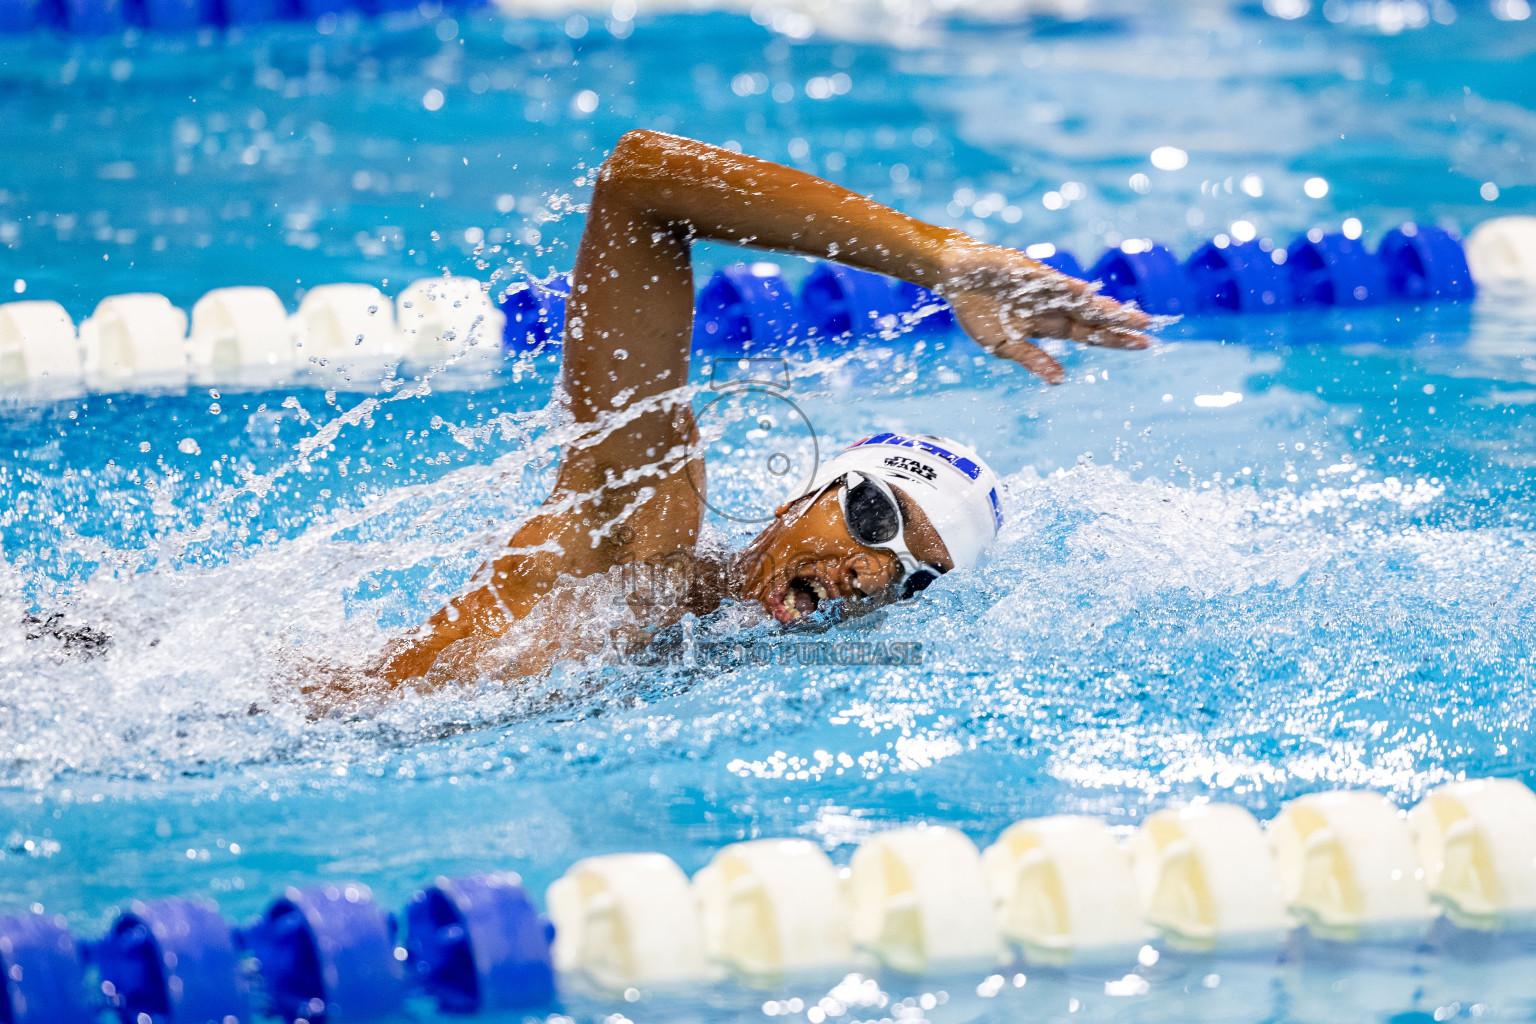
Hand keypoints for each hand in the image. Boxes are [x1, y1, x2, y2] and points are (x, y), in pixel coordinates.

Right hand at [937, 239, 1153, 383]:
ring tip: (1127, 313)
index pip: (1089, 335)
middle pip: (1092, 316)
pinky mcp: (1026, 271)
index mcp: (1049, 325)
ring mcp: (1043, 287)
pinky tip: (1085, 293)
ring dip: (1101, 305)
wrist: (955, 277)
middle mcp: (1053, 305)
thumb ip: (1032, 359)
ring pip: (1078, 298)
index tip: (1143, 345)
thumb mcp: (1002, 345)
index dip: (1114, 340)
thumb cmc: (978, 311)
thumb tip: (1060, 380)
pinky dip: (1066, 287)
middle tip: (1148, 327)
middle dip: (1119, 322)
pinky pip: (1048, 281)